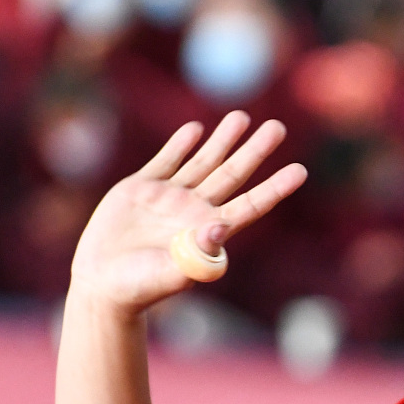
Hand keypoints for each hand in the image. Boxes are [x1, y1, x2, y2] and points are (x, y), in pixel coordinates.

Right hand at [68, 111, 305, 315]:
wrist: (103, 285)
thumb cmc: (142, 287)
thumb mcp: (173, 273)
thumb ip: (198, 253)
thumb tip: (219, 227)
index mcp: (210, 232)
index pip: (251, 205)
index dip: (276, 188)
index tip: (301, 170)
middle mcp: (195, 211)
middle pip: (233, 175)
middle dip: (255, 151)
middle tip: (278, 127)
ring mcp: (170, 197)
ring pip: (204, 162)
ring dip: (223, 140)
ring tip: (242, 117)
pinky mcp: (141, 189)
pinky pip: (166, 161)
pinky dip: (180, 144)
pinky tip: (197, 129)